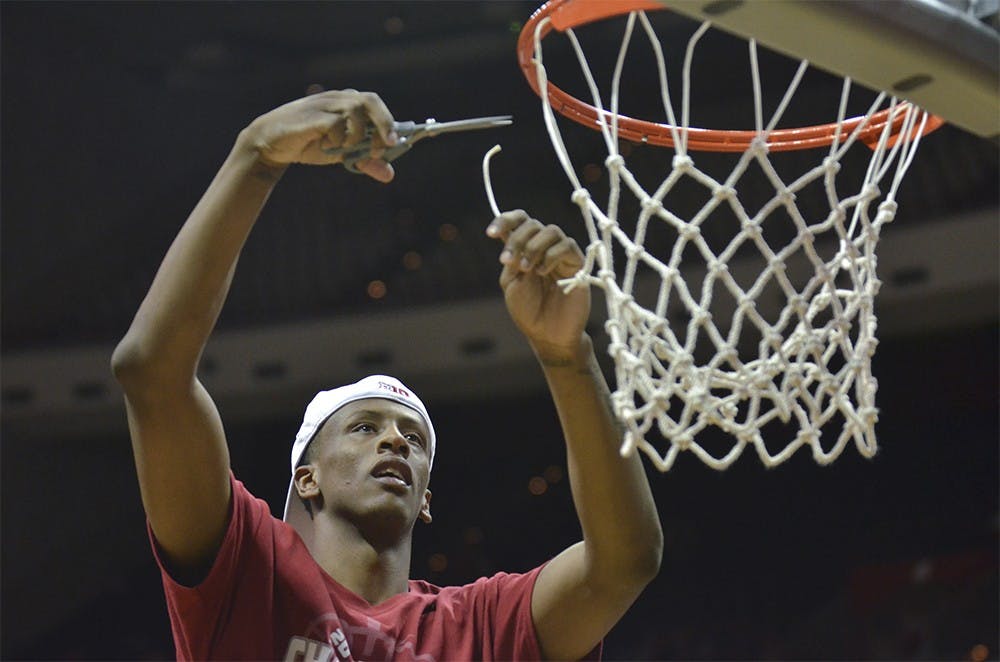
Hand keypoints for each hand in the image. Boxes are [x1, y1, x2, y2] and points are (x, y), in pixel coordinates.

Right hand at [239, 89, 397, 182]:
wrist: (272, 144)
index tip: (397, 143)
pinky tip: (328, 146)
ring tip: (347, 148)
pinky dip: (338, 138)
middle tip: (387, 144)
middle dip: (384, 122)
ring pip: (354, 108)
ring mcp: (323, 105)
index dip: (390, 122)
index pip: (376, 105)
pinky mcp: (311, 116)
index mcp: (347, 104)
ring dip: (358, 133)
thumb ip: (365, 161)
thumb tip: (390, 174)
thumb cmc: (309, 144)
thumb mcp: (341, 155)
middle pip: (370, 100)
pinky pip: (334, 122)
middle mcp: (337, 99)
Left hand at [487, 210, 589, 356]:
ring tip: (527, 269)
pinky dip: (551, 255)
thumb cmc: (528, 311)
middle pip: (531, 224)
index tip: (490, 233)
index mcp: (522, 249)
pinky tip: (542, 272)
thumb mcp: (512, 284)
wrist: (547, 334)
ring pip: (550, 230)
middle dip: (517, 240)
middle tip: (510, 262)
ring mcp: (560, 254)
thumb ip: (514, 261)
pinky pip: (566, 245)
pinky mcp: (576, 263)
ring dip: (533, 247)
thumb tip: (521, 243)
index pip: (518, 221)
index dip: (504, 220)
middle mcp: (542, 247)